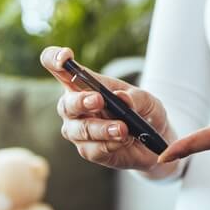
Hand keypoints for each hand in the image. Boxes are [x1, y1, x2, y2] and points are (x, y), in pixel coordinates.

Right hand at [41, 46, 176, 174]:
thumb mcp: (147, 100)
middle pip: (66, 103)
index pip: (58, 67)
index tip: (65, 59)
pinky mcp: (88, 150)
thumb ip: (135, 97)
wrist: (154, 141)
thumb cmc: (143, 112)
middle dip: (81, 102)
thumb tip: (122, 97)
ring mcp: (78, 130)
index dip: (55, 59)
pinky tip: (123, 141)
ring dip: (101, 128)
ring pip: (80, 130)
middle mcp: (74, 107)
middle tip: (99, 100)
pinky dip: (109, 144)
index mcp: (82, 84)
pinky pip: (92, 149)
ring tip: (122, 129)